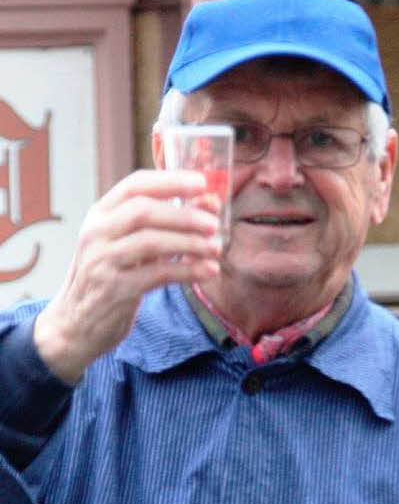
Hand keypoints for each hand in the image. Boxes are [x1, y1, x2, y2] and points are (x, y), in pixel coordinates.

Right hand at [34, 169, 222, 383]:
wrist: (77, 323)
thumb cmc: (113, 275)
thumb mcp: (130, 243)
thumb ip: (164, 224)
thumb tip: (210, 203)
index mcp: (101, 214)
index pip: (135, 185)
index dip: (170, 180)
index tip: (202, 183)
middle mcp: (97, 233)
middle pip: (143, 211)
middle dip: (184, 215)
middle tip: (214, 224)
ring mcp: (102, 261)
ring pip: (150, 242)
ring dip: (190, 243)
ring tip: (216, 248)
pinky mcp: (114, 290)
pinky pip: (156, 274)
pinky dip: (187, 271)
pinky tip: (209, 271)